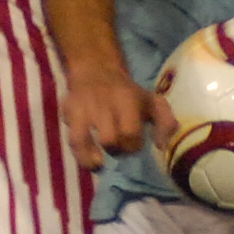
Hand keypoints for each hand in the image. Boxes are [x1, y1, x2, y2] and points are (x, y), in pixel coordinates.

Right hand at [62, 66, 177, 169]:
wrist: (96, 70)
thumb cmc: (128, 93)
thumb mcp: (152, 101)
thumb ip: (165, 122)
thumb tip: (161, 146)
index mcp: (126, 100)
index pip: (130, 132)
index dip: (134, 145)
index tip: (135, 145)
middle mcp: (102, 104)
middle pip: (108, 139)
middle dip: (116, 150)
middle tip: (120, 150)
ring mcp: (82, 109)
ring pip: (82, 140)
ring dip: (93, 157)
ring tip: (101, 163)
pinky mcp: (68, 113)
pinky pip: (71, 140)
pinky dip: (80, 156)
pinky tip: (90, 162)